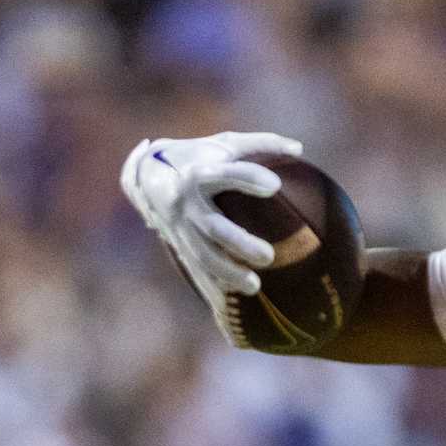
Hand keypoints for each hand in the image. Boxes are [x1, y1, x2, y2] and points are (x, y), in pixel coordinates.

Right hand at [121, 132, 303, 315]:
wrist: (147, 175)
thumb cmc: (196, 156)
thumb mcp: (223, 143)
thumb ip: (260, 144)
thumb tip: (298, 148)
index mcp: (199, 173)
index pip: (226, 175)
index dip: (249, 178)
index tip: (276, 185)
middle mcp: (187, 202)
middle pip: (213, 227)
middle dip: (239, 243)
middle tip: (269, 257)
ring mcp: (180, 227)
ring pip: (202, 255)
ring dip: (228, 273)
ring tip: (254, 286)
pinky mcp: (178, 244)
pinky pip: (195, 269)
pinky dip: (211, 286)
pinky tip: (229, 301)